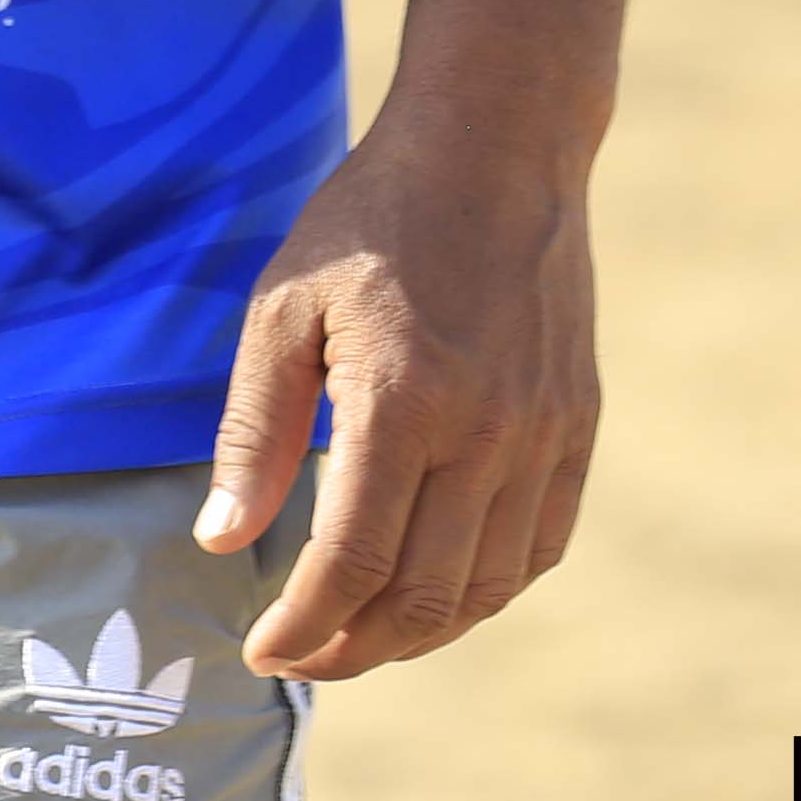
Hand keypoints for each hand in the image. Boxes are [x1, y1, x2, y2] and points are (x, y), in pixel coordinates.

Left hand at [194, 124, 602, 684]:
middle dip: (354, 649)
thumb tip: (222, 541)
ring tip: (359, 635)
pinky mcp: (578, 424)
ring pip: (488, 587)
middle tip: (302, 654)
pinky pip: (540, 546)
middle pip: (424, 598)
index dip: (304, 626)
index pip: (353, 565)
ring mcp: (545, 433)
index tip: (262, 649)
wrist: (497, 147)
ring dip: (420, 635)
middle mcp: (488, 432)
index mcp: (404, 402)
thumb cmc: (373, 221)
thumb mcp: (284, 309)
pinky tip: (438, 591)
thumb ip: (253, 433)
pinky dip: (487, 590)